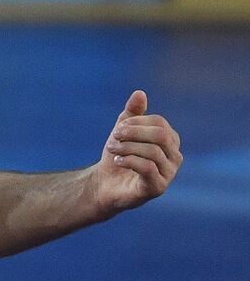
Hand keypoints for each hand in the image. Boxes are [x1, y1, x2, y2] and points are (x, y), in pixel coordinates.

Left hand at [94, 90, 181, 213]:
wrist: (105, 184)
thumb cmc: (118, 156)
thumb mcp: (122, 132)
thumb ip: (131, 113)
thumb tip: (139, 93)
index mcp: (170, 140)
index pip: (159, 123)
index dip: (137, 121)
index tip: (119, 127)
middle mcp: (175, 156)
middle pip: (160, 135)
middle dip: (134, 133)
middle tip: (114, 136)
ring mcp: (169, 173)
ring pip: (153, 151)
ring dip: (127, 147)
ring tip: (112, 149)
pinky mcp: (158, 187)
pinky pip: (148, 168)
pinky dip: (129, 160)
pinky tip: (117, 160)